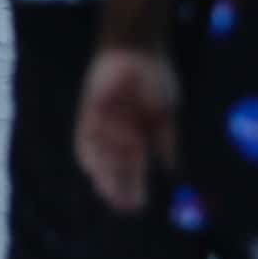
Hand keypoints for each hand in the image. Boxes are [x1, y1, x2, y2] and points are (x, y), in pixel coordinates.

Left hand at [76, 46, 179, 214]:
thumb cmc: (157, 80)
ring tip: (110, 195)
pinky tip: (92, 169)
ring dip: (104, 177)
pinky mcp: (87, 112)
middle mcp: (119, 134)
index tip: (140, 207)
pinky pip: (84, 138)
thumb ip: (167, 143)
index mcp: (139, 136)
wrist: (136, 51)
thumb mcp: (167, 114)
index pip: (134, 168)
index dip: (135, 187)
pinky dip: (87, 154)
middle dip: (119, 188)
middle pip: (116, 168)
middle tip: (124, 208)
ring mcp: (103, 124)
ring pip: (101, 158)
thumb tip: (173, 173)